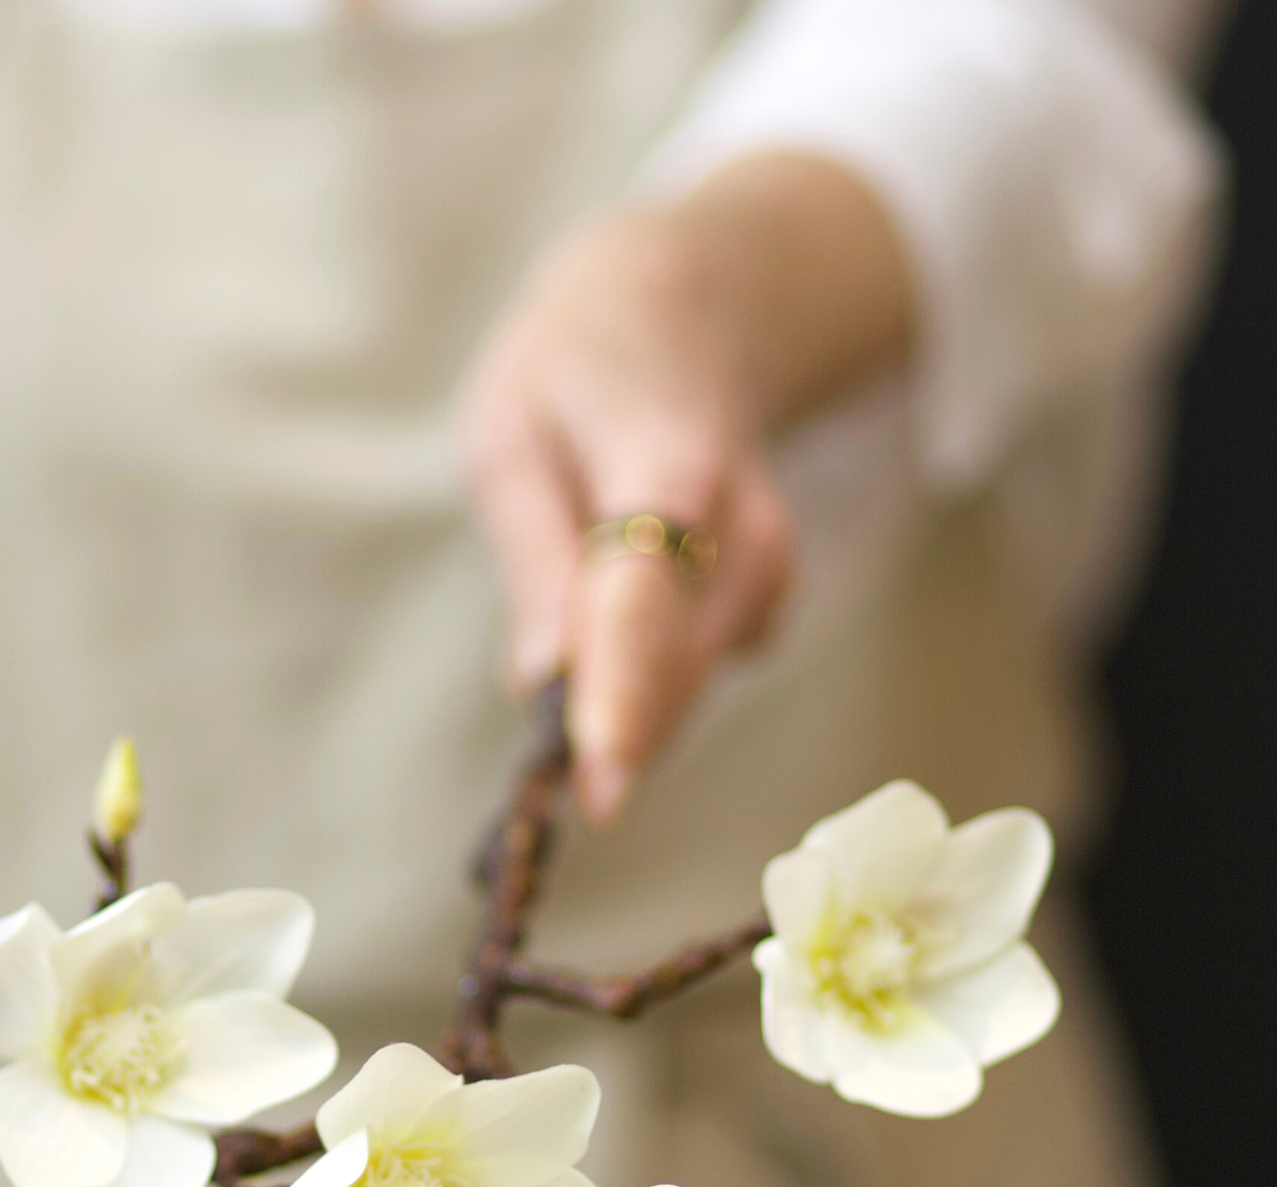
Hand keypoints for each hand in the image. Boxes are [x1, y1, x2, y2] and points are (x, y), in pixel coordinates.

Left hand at [459, 152, 912, 823]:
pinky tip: (613, 619)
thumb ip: (531, 554)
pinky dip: (645, 679)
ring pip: (686, 683)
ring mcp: (767, 568)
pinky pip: (694, 676)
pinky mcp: (766, 601)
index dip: (624, 691)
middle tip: (557, 783)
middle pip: (676, 665)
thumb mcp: (509, 431)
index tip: (601, 777)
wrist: (690, 312)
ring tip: (570, 634)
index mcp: (665, 464)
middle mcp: (739, 524)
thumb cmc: (574, 374)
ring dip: (623, 702)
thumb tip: (542, 684)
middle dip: (613, 732)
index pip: (645, 594)